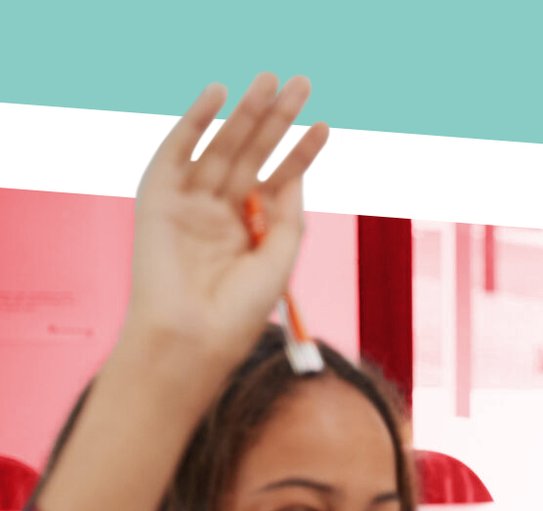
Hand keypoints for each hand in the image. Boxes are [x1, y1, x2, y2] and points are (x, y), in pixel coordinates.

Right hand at [123, 75, 329, 377]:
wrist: (192, 338)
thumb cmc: (238, 311)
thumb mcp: (278, 257)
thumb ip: (287, 213)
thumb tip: (295, 172)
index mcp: (247, 228)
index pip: (278, 179)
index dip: (301, 152)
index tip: (325, 126)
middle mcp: (218, 210)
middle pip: (252, 153)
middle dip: (276, 119)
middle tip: (301, 83)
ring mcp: (188, 202)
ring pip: (222, 147)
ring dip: (246, 113)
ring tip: (270, 81)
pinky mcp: (158, 198)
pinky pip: (177, 151)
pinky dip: (195, 121)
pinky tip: (217, 94)